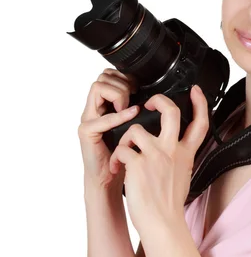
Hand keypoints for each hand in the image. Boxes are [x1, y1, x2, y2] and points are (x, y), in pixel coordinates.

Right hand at [78, 68, 139, 192]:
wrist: (110, 180)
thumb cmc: (124, 156)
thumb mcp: (134, 128)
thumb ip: (138, 111)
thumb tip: (157, 97)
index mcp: (105, 106)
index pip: (109, 75)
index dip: (125, 77)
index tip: (139, 87)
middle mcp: (94, 109)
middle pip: (103, 77)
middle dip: (122, 82)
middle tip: (134, 96)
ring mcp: (89, 119)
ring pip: (98, 87)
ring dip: (119, 93)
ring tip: (130, 107)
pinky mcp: (87, 132)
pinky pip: (101, 117)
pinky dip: (118, 115)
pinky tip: (131, 114)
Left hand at [109, 85, 208, 234]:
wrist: (161, 224)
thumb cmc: (168, 205)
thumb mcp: (183, 176)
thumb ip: (179, 158)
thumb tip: (176, 148)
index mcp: (185, 153)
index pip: (200, 123)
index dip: (200, 103)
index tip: (195, 91)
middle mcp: (172, 151)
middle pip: (171, 111)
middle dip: (158, 100)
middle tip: (148, 102)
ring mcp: (155, 156)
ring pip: (137, 129)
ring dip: (125, 139)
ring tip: (122, 156)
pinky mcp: (138, 163)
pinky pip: (122, 149)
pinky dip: (116, 158)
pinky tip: (117, 169)